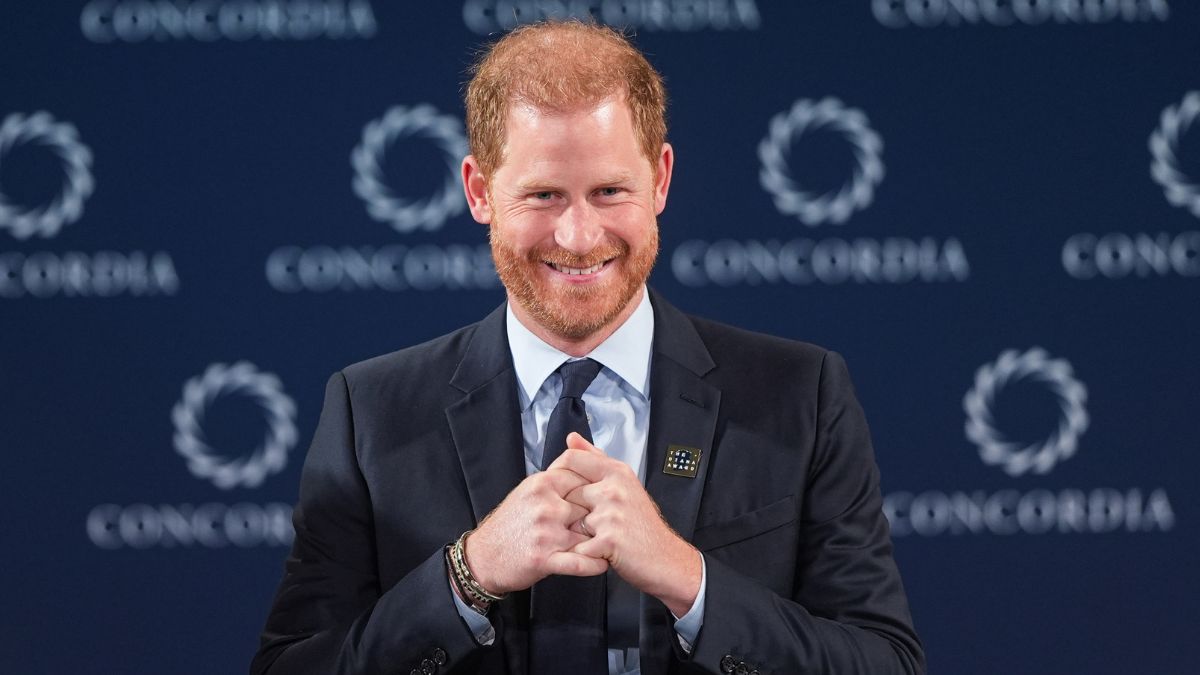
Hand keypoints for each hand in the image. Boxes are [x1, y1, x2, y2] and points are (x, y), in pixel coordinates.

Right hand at [464, 466, 608, 594]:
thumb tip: (582, 461)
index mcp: (542, 484)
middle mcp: (545, 505)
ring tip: (616, 544)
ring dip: (603, 540)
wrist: (483, 557)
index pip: (583, 476)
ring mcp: (546, 532)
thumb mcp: (528, 490)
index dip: (599, 487)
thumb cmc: (509, 524)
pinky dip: (595, 564)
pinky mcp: (544, 559)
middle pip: (590, 504)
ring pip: (588, 533)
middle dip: (603, 514)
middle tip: (617, 522)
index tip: (609, 495)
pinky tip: (603, 563)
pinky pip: (580, 562)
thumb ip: (555, 478)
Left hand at [550, 433, 701, 616]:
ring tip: (599, 539)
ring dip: (579, 535)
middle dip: (572, 512)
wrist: (665, 559)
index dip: (558, 473)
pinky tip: (600, 553)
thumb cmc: (642, 524)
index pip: (572, 459)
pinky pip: (578, 545)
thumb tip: (572, 438)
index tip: (558, 487)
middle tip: (591, 524)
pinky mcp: (608, 539)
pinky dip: (584, 553)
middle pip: (567, 493)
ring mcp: (611, 513)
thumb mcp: (624, 484)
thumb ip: (595, 459)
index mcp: (617, 472)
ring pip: (571, 521)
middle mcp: (614, 488)